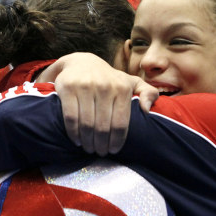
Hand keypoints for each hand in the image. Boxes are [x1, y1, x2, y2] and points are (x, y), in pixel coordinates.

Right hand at [38, 53, 157, 155]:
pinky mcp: (68, 88)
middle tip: (99, 152)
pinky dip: (73, 133)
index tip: (113, 151)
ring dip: (88, 142)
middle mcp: (104, 86)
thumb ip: (147, 92)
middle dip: (101, 145)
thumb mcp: (131, 82)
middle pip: (103, 127)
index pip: (120, 123)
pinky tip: (77, 140)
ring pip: (87, 124)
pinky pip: (71, 117)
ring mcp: (85, 86)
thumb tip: (147, 110)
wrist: (81, 63)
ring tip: (89, 149)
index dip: (116, 141)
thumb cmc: (109, 79)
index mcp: (122, 88)